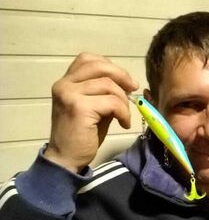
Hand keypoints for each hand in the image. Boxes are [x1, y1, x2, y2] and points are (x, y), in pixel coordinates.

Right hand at [45, 53, 137, 171]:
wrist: (66, 160)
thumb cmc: (80, 136)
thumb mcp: (92, 108)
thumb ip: (103, 93)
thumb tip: (126, 84)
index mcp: (65, 82)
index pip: (88, 59)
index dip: (110, 66)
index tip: (124, 81)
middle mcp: (64, 85)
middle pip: (99, 66)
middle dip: (121, 76)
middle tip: (133, 89)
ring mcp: (70, 95)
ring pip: (109, 85)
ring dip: (123, 101)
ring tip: (124, 116)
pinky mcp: (79, 108)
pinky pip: (112, 102)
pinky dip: (123, 112)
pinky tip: (123, 124)